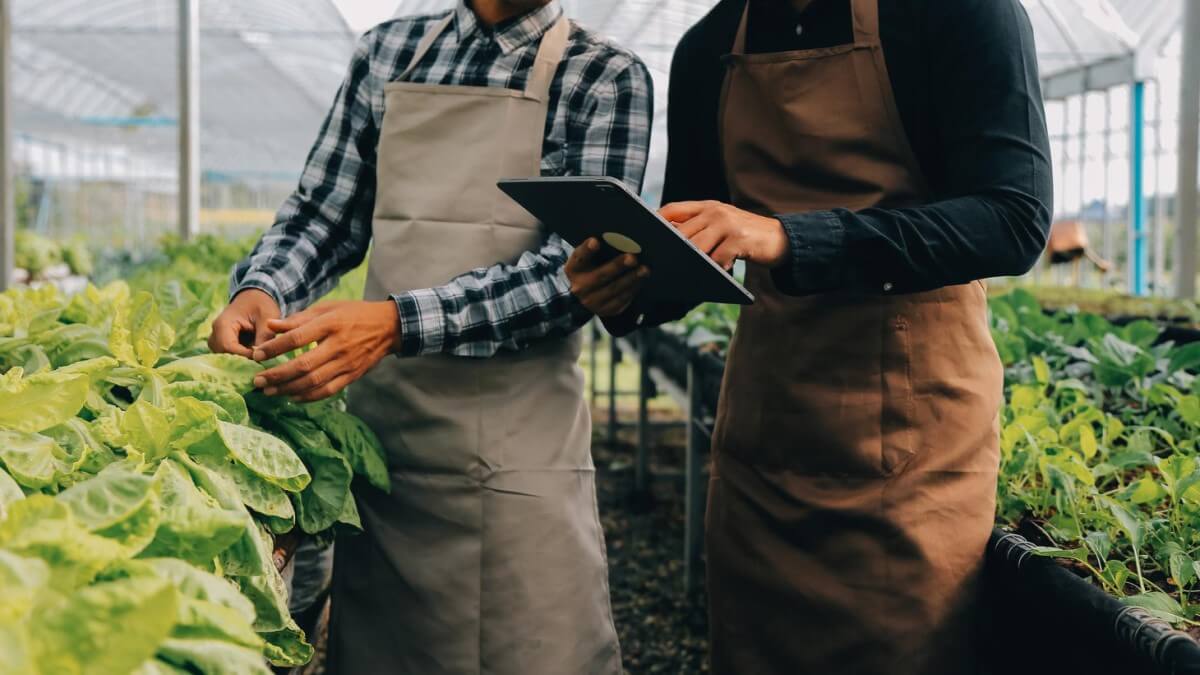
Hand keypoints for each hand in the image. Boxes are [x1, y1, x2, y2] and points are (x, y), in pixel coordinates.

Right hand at [208, 288, 281, 356]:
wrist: (254, 298)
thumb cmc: (261, 304)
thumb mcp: (268, 316)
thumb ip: (265, 335)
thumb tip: (260, 357)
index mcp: (222, 324)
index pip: (228, 348)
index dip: (244, 356)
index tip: (261, 357)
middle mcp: (215, 334)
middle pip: (224, 357)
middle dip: (243, 361)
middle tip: (262, 359)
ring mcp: (216, 341)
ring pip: (226, 360)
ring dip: (243, 360)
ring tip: (259, 355)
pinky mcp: (222, 346)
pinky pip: (229, 358)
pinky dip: (242, 359)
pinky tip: (255, 355)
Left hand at [250, 300, 400, 401]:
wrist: (389, 328)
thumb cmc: (354, 314)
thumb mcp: (328, 308)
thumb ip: (299, 318)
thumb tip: (271, 325)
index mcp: (331, 324)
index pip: (297, 338)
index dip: (274, 348)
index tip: (256, 355)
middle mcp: (338, 345)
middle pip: (303, 365)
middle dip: (277, 375)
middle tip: (257, 381)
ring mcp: (346, 363)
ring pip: (313, 382)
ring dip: (288, 389)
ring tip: (269, 392)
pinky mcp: (352, 376)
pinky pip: (327, 390)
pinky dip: (308, 397)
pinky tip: (292, 397)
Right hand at [564, 238, 649, 317]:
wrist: (587, 294)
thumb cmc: (591, 268)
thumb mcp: (587, 259)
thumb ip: (596, 250)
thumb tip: (619, 238)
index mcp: (574, 269)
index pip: (579, 258)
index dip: (587, 250)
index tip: (596, 241)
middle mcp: (580, 287)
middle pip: (600, 276)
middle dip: (618, 266)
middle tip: (633, 258)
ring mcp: (592, 302)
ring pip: (614, 289)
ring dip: (631, 279)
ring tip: (644, 269)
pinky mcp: (606, 311)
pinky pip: (622, 300)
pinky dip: (633, 289)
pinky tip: (640, 280)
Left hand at [659, 201, 789, 268]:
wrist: (781, 239)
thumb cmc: (745, 237)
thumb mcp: (721, 225)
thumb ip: (698, 228)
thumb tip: (667, 242)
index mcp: (707, 206)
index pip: (672, 209)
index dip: (655, 222)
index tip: (643, 237)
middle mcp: (715, 211)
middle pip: (681, 230)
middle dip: (669, 248)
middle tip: (658, 264)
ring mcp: (728, 224)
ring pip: (697, 246)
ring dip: (689, 262)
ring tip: (682, 273)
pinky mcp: (740, 239)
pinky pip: (718, 259)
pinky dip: (714, 269)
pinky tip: (715, 275)